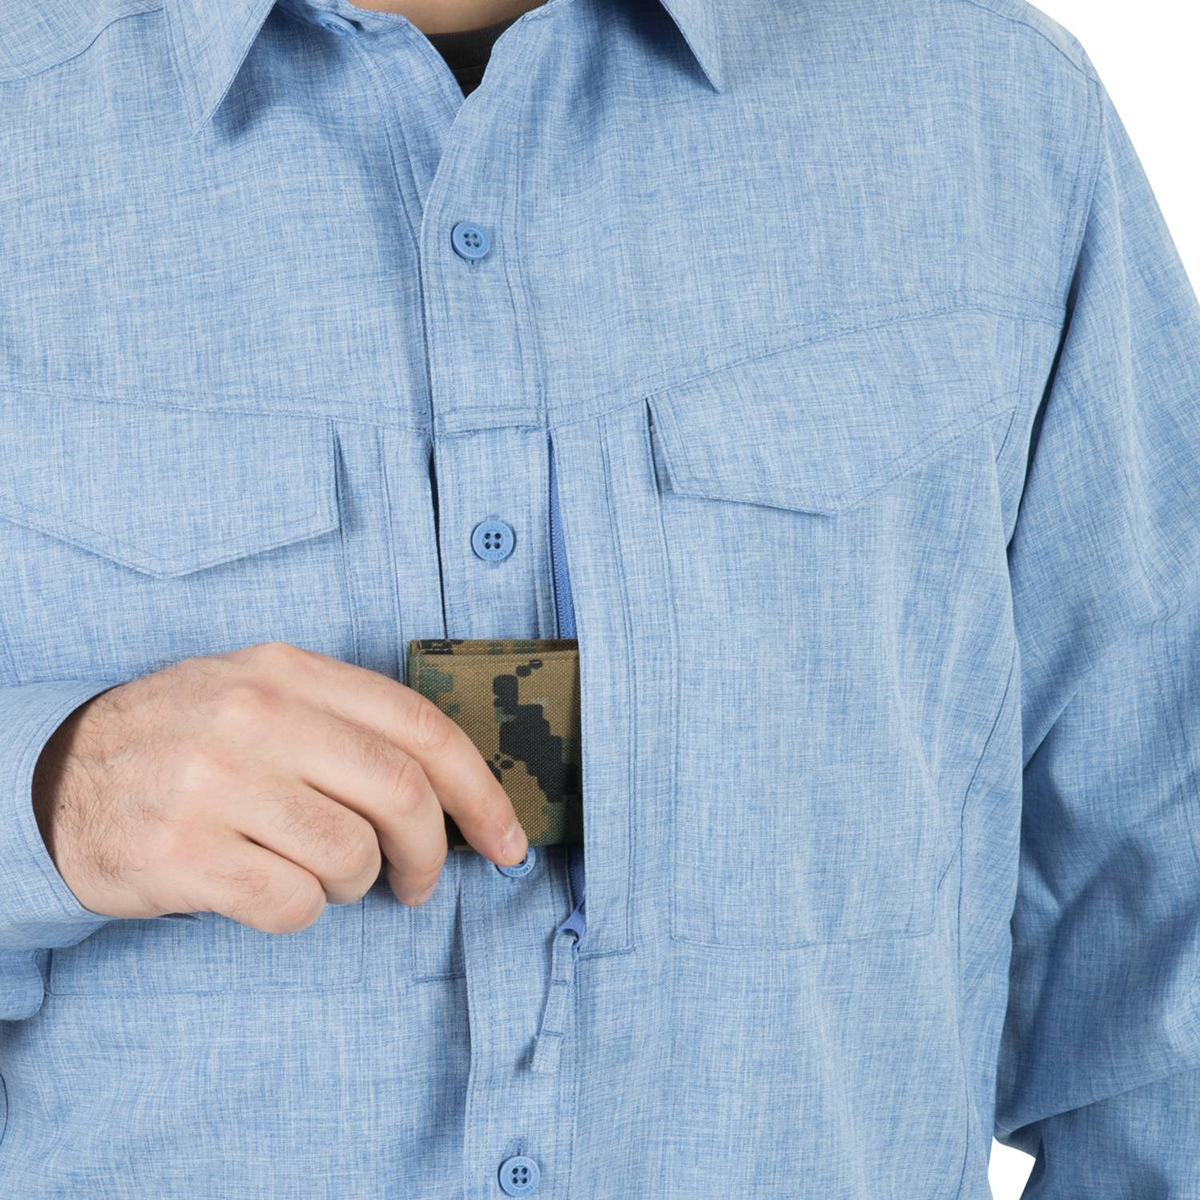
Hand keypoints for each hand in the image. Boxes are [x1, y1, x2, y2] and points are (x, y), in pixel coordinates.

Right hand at [30, 642, 528, 931]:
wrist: (57, 773)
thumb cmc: (188, 740)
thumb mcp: (261, 692)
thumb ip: (348, 723)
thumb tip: (455, 792)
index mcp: (289, 670)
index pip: (420, 727)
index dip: (481, 791)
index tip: (508, 840)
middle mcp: (256, 715)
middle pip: (401, 792)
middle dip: (432, 851)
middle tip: (420, 882)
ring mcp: (216, 782)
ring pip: (351, 855)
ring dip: (356, 883)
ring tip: (324, 876)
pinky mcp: (183, 852)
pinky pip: (293, 904)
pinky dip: (302, 911)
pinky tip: (270, 890)